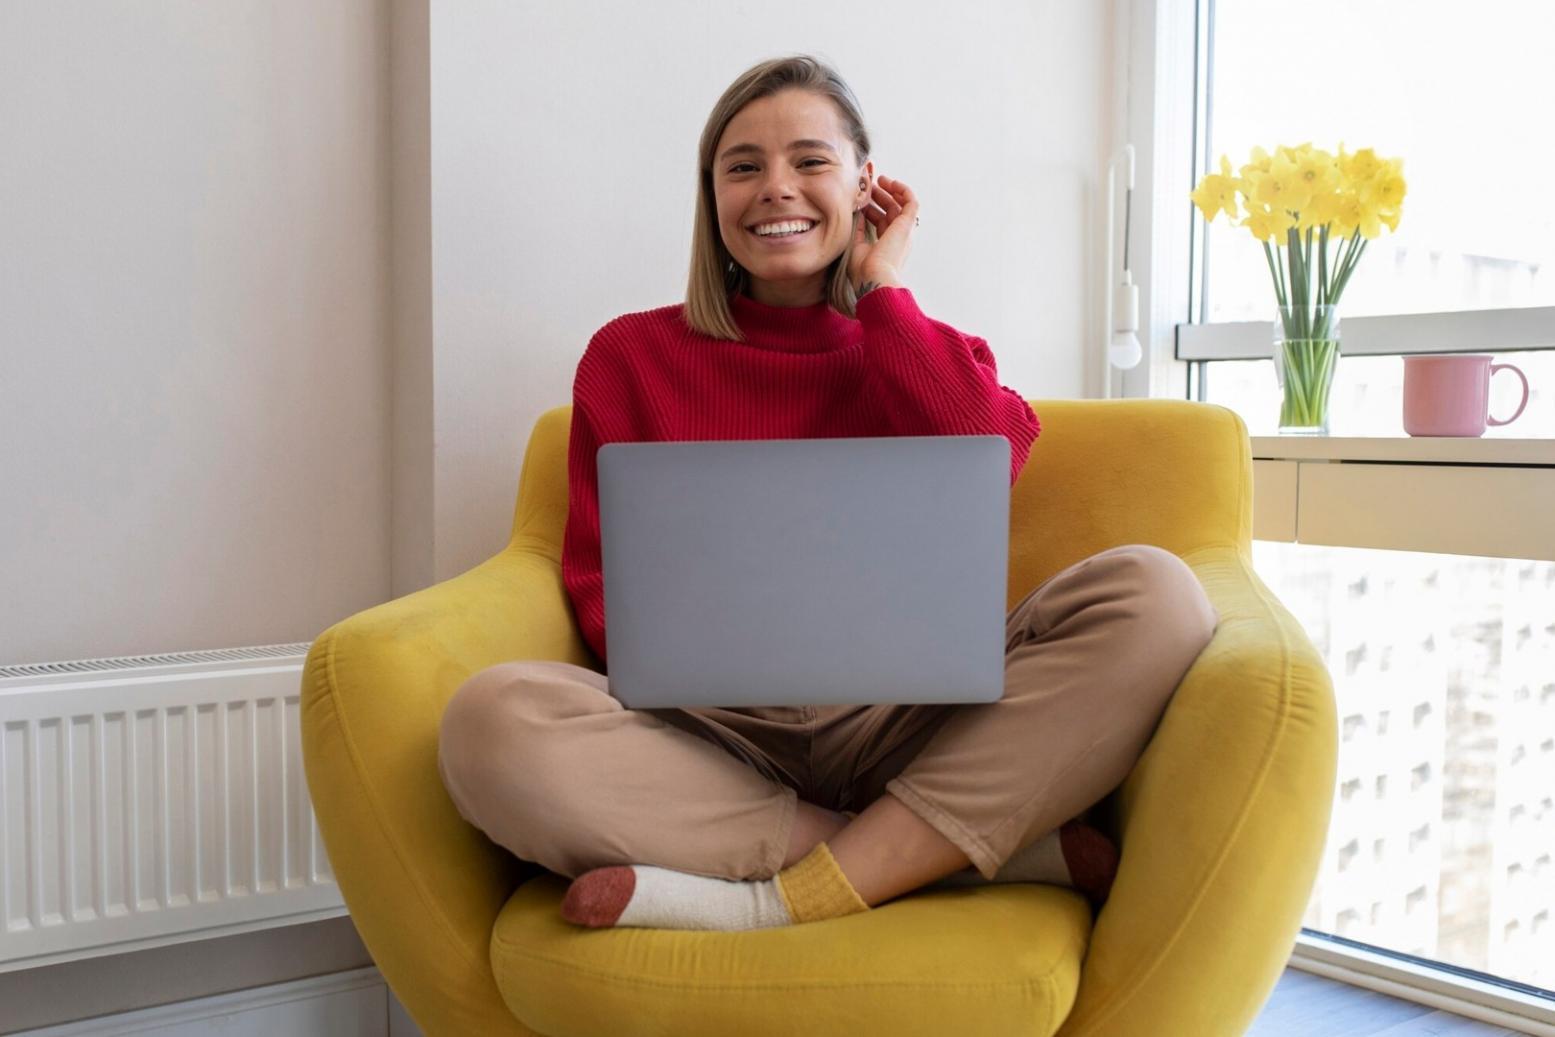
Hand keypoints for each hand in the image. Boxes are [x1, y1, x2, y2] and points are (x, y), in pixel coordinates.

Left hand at [848, 174, 917, 295]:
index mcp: (886, 245)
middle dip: (879, 197)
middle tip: (868, 185)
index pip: (881, 222)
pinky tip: (891, 182)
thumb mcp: (856, 246)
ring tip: (879, 179)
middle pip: (891, 211)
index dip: (871, 209)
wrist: (874, 278)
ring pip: (901, 205)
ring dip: (891, 190)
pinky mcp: (907, 224)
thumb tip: (857, 214)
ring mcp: (904, 231)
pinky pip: (911, 202)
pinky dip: (903, 190)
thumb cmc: (863, 270)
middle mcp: (898, 238)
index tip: (860, 200)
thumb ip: (858, 231)